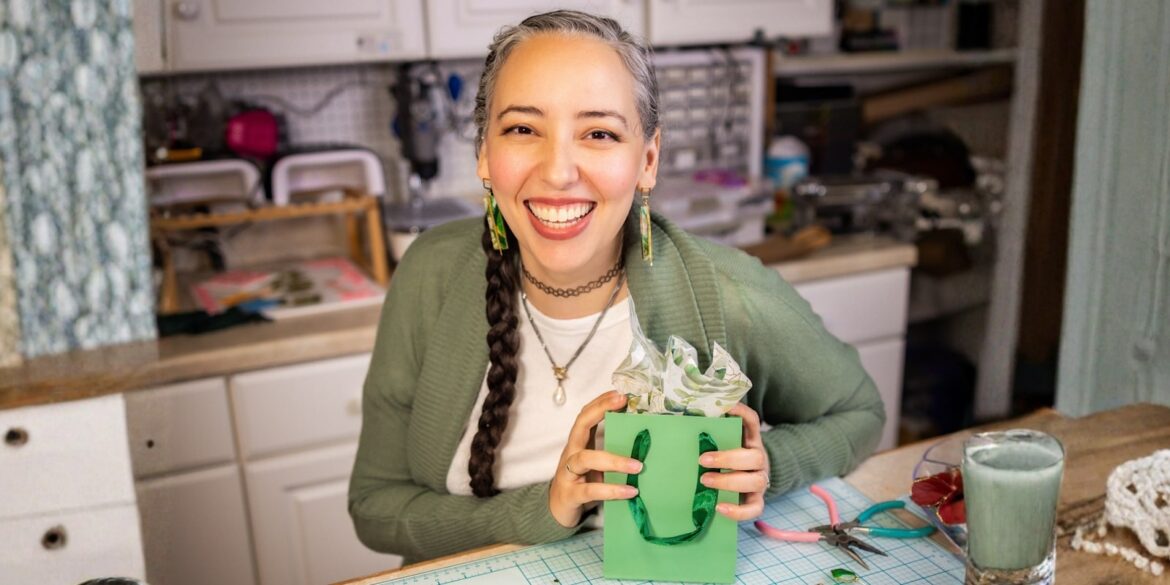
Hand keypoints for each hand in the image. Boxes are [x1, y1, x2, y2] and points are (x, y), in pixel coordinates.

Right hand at [549, 390, 642, 527]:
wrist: (558, 510)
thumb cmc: (582, 482)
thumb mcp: (595, 464)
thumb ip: (611, 451)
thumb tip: (643, 441)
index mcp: (578, 444)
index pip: (585, 416)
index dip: (600, 402)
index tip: (620, 393)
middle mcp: (570, 454)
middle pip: (580, 426)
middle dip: (600, 410)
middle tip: (623, 403)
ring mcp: (568, 474)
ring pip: (586, 459)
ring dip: (614, 460)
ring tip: (638, 466)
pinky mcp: (571, 495)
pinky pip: (591, 491)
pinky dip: (612, 490)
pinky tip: (630, 491)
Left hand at [699, 402, 769, 520]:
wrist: (746, 479)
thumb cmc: (725, 457)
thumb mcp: (722, 442)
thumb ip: (707, 433)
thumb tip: (676, 418)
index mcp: (750, 440)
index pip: (752, 422)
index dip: (742, 414)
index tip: (727, 407)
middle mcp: (759, 458)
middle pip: (754, 457)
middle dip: (728, 459)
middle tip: (702, 460)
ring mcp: (760, 480)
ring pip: (756, 481)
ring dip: (729, 482)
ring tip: (705, 481)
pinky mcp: (757, 500)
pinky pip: (755, 508)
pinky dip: (738, 511)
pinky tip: (719, 507)